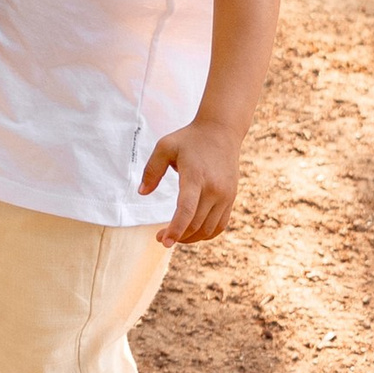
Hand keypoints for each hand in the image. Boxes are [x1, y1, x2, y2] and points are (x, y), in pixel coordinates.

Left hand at [140, 117, 242, 244]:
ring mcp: (225, 195)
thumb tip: (142, 192)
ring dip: (190, 238)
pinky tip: (192, 232)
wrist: (221, 131)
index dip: (175, 229)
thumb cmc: (189, 139)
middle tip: (160, 238)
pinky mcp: (231, 198)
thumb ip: (151, 170)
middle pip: (195, 224)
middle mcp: (214, 188)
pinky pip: (220, 226)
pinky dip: (206, 234)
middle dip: (177, 236)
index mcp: (195, 176)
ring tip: (175, 236)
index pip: (187, 210)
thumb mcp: (165, 147)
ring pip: (208, 229)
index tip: (163, 241)